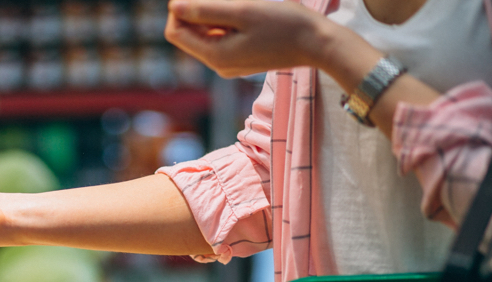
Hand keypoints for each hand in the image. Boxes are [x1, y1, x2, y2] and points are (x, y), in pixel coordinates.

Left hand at [165, 0, 327, 77]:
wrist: (317, 44)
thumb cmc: (284, 25)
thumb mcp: (243, 11)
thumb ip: (206, 10)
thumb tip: (174, 6)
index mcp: (215, 56)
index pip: (176, 31)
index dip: (179, 8)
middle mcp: (217, 65)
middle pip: (187, 34)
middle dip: (195, 11)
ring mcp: (228, 64)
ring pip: (203, 35)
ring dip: (210, 15)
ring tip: (236, 4)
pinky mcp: (240, 60)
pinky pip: (219, 39)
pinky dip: (223, 22)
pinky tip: (241, 12)